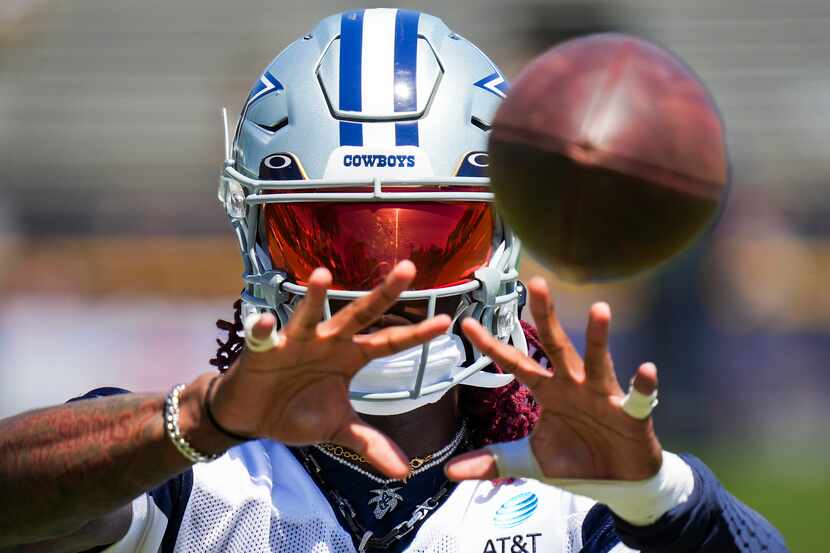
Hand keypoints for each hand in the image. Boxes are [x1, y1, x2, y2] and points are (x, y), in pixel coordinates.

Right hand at [210, 261, 449, 478]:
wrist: (252, 417)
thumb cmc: (297, 411)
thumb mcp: (338, 429)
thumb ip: (370, 444)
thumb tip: (405, 471)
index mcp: (349, 356)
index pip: (389, 342)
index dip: (416, 334)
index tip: (446, 322)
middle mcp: (327, 341)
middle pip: (360, 314)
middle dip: (384, 293)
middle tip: (408, 270)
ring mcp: (296, 341)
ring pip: (308, 315)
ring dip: (314, 297)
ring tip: (322, 275)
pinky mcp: (263, 349)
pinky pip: (262, 336)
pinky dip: (262, 329)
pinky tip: (265, 323)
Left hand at [446, 277, 661, 482]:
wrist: (618, 484)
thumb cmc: (575, 461)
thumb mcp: (529, 462)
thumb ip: (492, 462)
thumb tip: (448, 471)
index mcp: (548, 391)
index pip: (516, 363)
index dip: (493, 346)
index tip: (467, 324)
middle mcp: (573, 385)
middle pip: (557, 346)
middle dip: (546, 316)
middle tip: (538, 284)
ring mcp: (603, 396)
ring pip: (597, 361)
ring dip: (598, 338)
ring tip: (598, 309)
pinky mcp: (632, 415)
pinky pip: (637, 397)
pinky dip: (643, 385)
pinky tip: (645, 369)